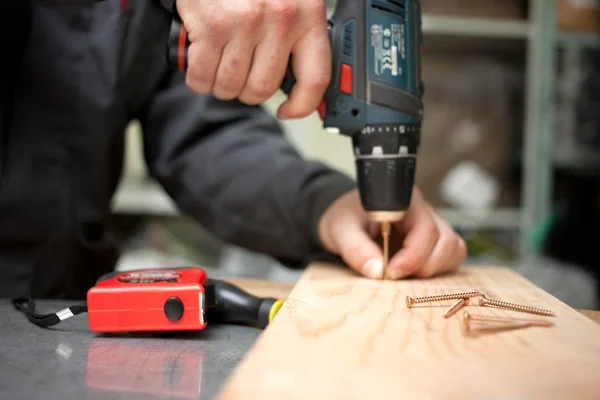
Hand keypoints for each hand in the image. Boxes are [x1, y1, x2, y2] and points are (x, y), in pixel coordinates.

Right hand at [175, 0, 330, 118]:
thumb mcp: (286, 0)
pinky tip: (200, 58)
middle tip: (239, 75)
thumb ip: (297, 35)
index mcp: (306, 15)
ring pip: (231, 87)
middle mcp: (280, 19)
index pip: (315, 79)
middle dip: (246, 91)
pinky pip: (202, 77)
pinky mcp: (213, 26)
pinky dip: (197, 77)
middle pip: (263, 89)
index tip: (289, 110)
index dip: (302, 105)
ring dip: (220, 84)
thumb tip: (297, 82)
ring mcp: (245, 23)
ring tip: (219, 63)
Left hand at [317, 188, 466, 279]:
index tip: (391, 272)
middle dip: (421, 266)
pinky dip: (437, 269)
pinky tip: (413, 271)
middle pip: (444, 241)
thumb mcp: (340, 230)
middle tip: (392, 274)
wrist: (347, 219)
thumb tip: (377, 272)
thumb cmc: (345, 218)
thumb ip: (355, 249)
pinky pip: (452, 255)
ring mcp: (433, 224)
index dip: (413, 255)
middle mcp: (424, 210)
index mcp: (403, 200)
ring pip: (453, 249)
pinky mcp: (435, 241)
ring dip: (432, 269)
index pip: (425, 228)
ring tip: (403, 271)